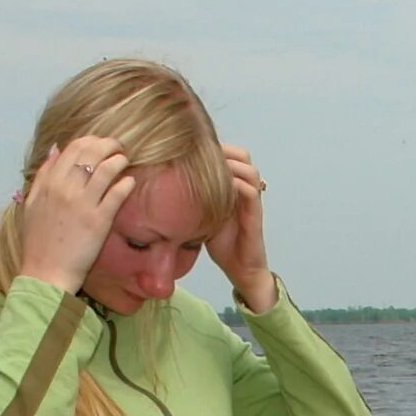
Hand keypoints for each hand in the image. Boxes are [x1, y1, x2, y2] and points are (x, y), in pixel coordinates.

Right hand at [19, 136, 133, 294]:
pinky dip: (125, 183)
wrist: (46, 271)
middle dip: (108, 145)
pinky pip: (116, 194)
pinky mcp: (98, 221)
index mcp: (48, 182)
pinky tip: (130, 181)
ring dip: (119, 160)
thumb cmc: (39, 240)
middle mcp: (64, 188)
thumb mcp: (33, 202)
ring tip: (125, 160)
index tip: (100, 143)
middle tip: (118, 147)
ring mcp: (82, 203)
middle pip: (91, 153)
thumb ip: (44, 174)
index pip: (72, 148)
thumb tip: (55, 150)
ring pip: (106, 169)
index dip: (90, 141)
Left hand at [207, 143, 274, 310]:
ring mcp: (251, 201)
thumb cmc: (220, 242)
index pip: (230, 153)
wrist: (240, 269)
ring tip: (211, 172)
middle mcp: (245, 189)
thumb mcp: (201, 213)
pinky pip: (250, 192)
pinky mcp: (255, 215)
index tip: (192, 148)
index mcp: (233, 185)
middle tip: (202, 157)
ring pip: (249, 170)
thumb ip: (191, 196)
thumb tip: (160, 180)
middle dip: (224, 151)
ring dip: (231, 166)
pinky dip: (235, 185)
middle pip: (243, 155)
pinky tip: (217, 189)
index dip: (216, 146)